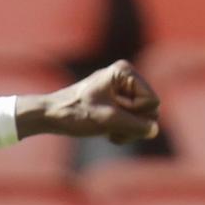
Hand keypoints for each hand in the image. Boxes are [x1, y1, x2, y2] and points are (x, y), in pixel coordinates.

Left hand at [15, 61, 159, 142]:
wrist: (50, 116)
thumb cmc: (74, 114)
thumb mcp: (107, 120)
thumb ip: (134, 125)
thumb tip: (155, 130)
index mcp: (124, 72)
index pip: (152, 102)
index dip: (135, 114)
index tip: (112, 113)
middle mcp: (126, 77)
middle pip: (149, 110)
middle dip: (131, 123)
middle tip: (109, 126)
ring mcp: (122, 90)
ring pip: (142, 118)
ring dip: (126, 129)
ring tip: (106, 130)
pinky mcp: (117, 102)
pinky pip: (132, 121)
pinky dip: (121, 130)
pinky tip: (106, 132)